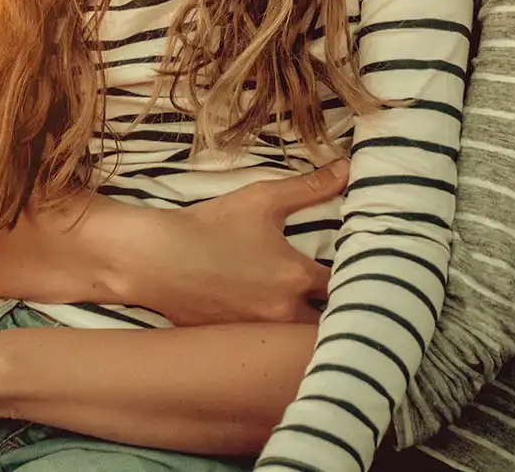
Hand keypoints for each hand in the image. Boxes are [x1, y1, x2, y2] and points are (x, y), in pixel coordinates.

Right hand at [122, 161, 346, 325]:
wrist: (154, 258)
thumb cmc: (209, 226)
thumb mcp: (262, 200)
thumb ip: (309, 187)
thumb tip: (346, 170)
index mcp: (296, 277)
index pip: (346, 286)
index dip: (356, 277)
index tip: (360, 269)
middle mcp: (282, 312)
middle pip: (326, 322)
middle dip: (335, 310)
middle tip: (338, 293)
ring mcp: (256, 331)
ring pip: (296, 338)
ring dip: (305, 325)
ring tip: (309, 308)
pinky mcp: (233, 341)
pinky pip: (265, 344)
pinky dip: (273, 335)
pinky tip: (269, 317)